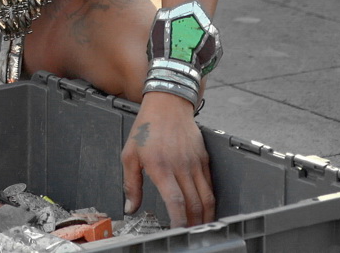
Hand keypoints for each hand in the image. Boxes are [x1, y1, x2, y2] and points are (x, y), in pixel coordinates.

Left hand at [120, 92, 214, 227]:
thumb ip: (131, 183)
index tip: (176, 232)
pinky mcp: (204, 158)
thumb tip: (130, 207)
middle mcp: (181, 166)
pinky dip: (210, 200)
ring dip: (205, 216)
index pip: (175, 201)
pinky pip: (210, 185)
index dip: (178, 221)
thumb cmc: (146, 127)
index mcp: (161, 166)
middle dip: (193, 224)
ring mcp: (195, 163)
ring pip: (206, 197)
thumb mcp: (130, 154)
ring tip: (200, 227)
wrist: (167, 104)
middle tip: (189, 234)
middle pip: (194, 204)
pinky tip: (205, 208)